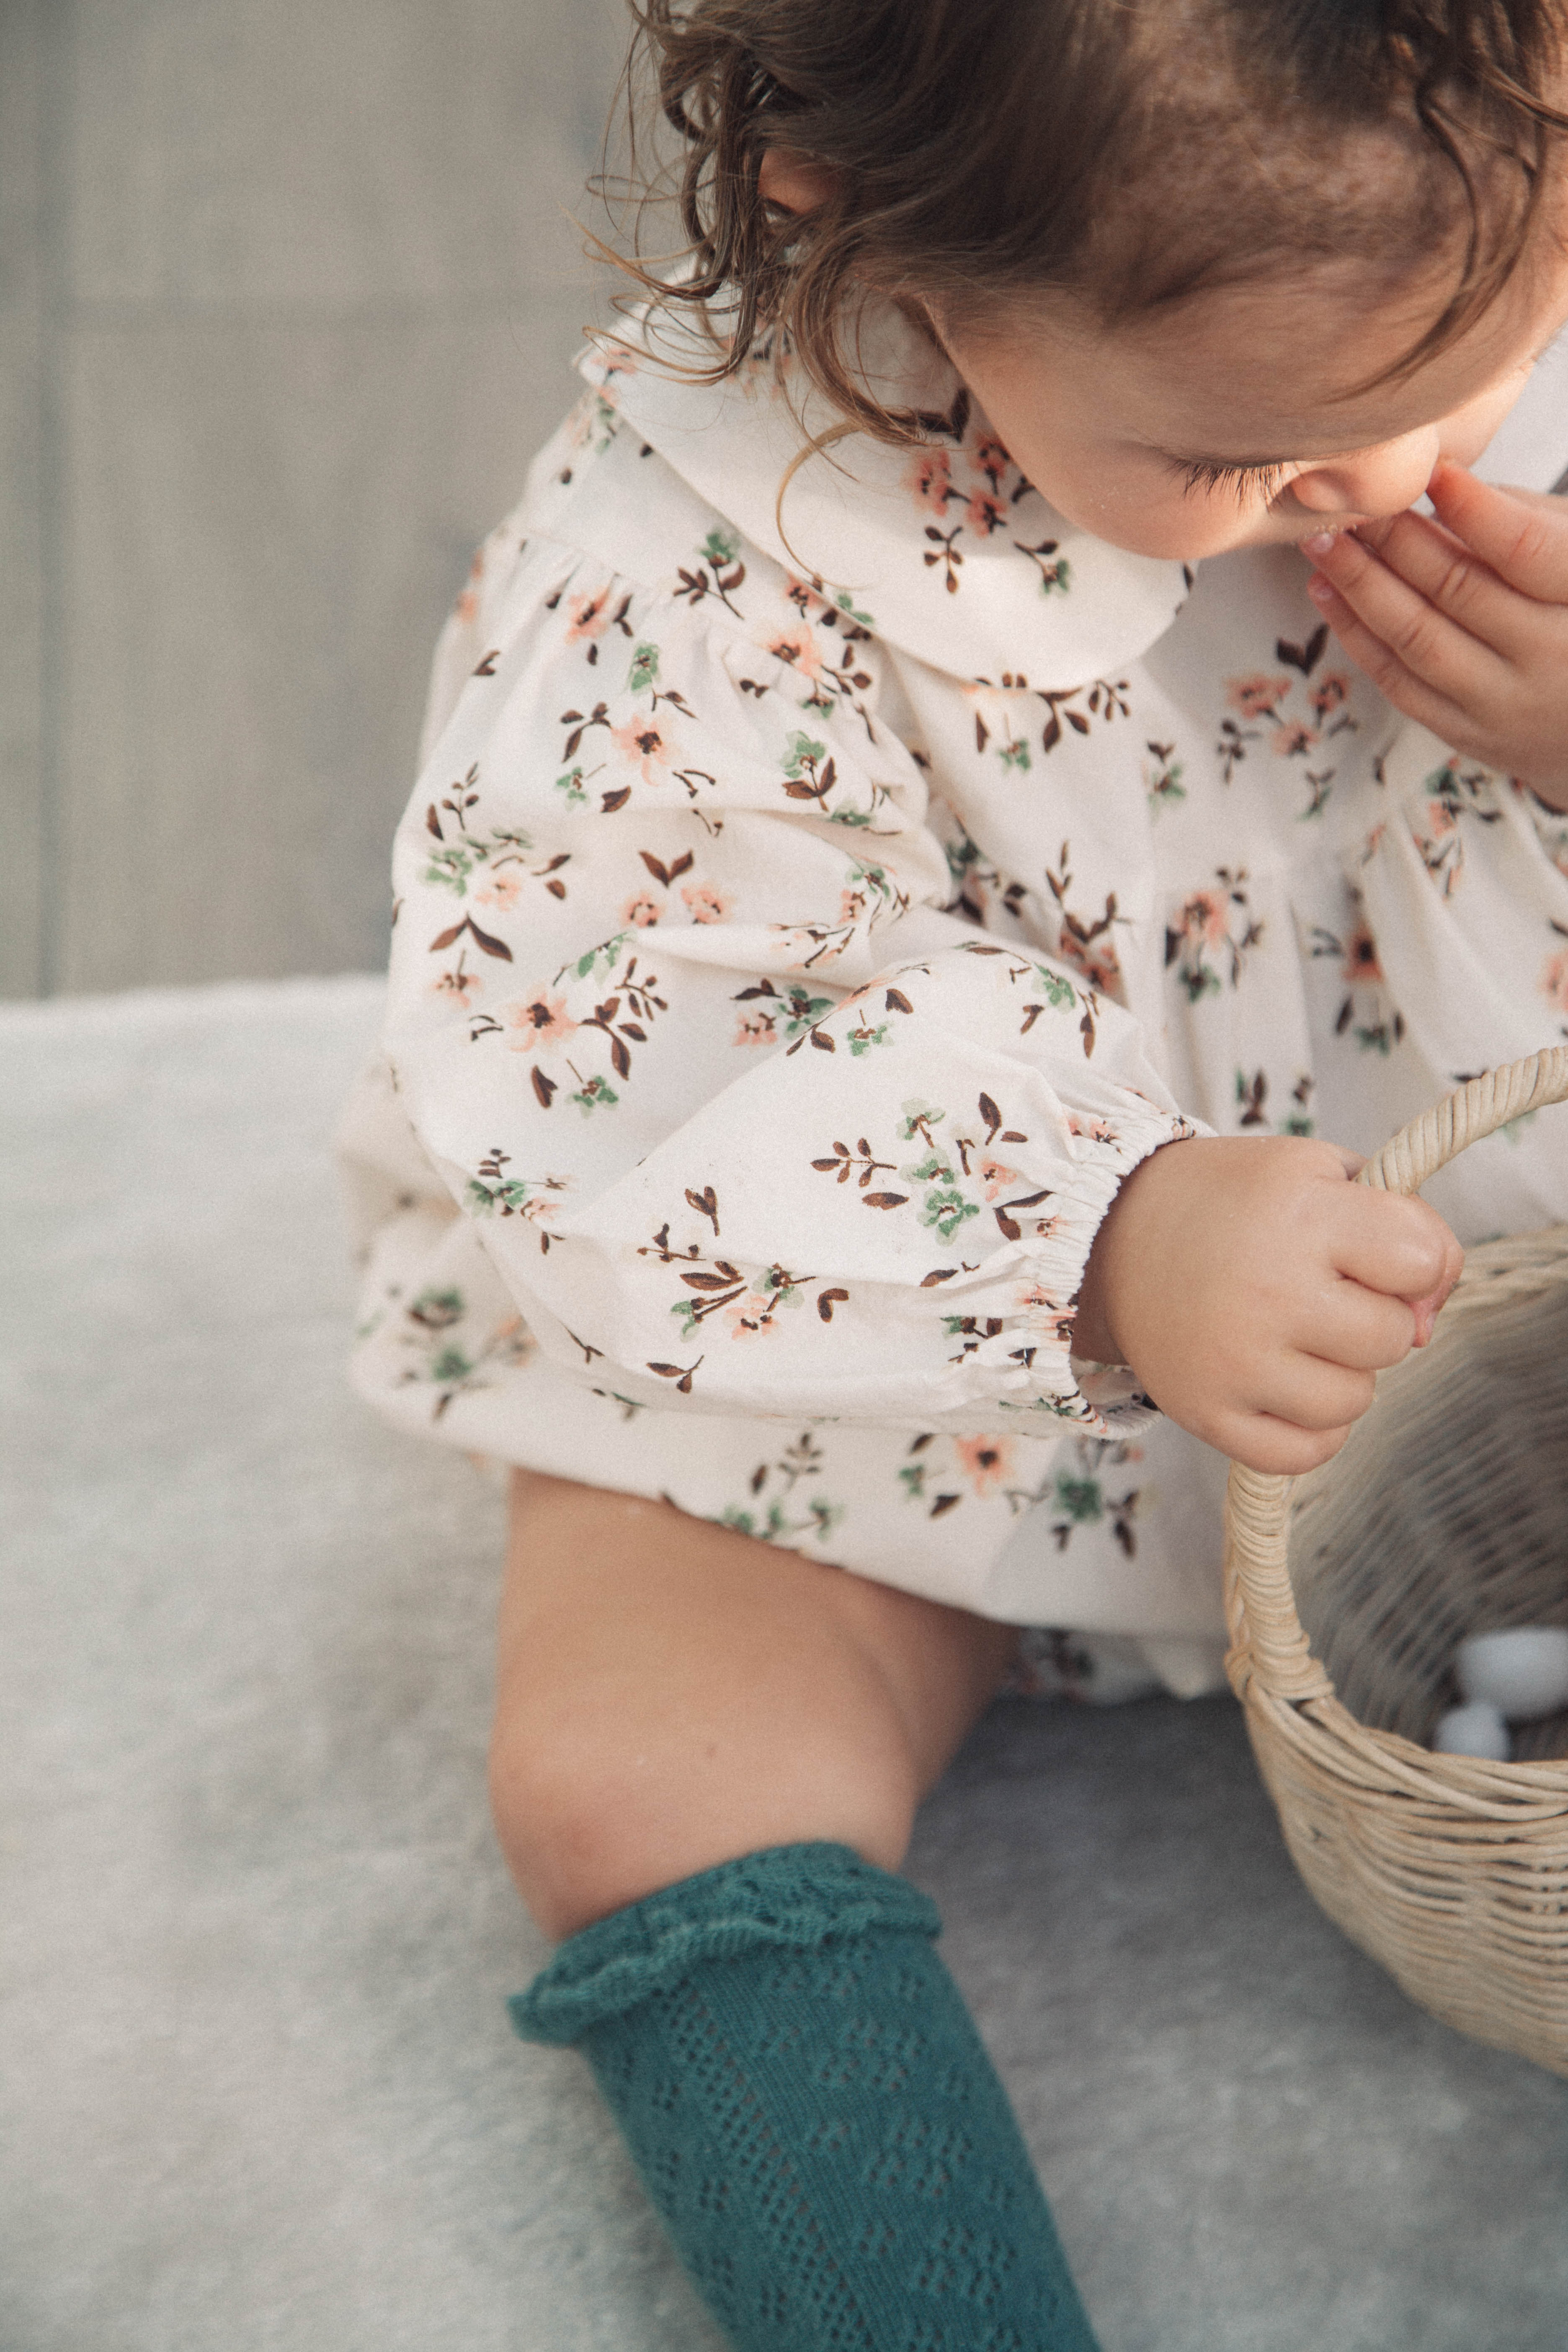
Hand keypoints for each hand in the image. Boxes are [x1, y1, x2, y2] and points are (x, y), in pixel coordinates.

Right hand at [1075, 1136, 1462, 1474]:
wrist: (1111, 1235)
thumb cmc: (1234, 1203)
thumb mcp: (1321, 1173)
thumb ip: (1407, 1227)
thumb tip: (1426, 1323)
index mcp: (1300, 1214)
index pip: (1420, 1262)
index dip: (1410, 1261)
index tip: (1370, 1253)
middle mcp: (1267, 1289)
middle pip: (1390, 1337)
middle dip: (1370, 1316)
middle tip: (1319, 1293)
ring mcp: (1234, 1360)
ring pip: (1353, 1401)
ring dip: (1342, 1373)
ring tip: (1296, 1337)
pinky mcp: (1206, 1413)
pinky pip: (1305, 1453)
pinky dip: (1311, 1428)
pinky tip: (1286, 1385)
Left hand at [1301, 463, 1567, 806]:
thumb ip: (1518, 518)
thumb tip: (1436, 485)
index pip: (1525, 550)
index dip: (1476, 511)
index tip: (1431, 472)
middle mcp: (1552, 658)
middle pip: (1459, 591)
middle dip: (1396, 541)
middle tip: (1353, 505)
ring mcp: (1507, 704)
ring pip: (1419, 640)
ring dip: (1361, 588)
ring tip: (1323, 544)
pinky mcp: (1468, 733)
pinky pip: (1401, 684)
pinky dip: (1358, 636)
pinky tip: (1328, 594)